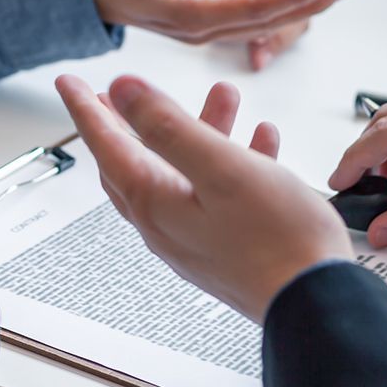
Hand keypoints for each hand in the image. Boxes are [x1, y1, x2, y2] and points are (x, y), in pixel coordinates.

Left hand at [57, 74, 352, 321]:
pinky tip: (261, 142)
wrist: (317, 303)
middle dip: (130, 121)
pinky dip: (230, 159)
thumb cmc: (276, 240)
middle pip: (134, 162)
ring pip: (182, 172)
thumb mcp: (220, 167)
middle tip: (115, 97)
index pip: (106, 145)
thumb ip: (168, 126)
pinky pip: (216, 193)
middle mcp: (165, 224)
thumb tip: (124, 90)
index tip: (69, 83)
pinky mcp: (225, 247)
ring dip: (199, 130)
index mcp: (154, 202)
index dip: (86, 108)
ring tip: (226, 97)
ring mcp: (195, 238)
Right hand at [86, 0, 346, 48]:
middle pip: (265, 21)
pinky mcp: (203, 25)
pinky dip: (277, 10)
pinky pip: (249, 22)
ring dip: (298, 9)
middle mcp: (201, 32)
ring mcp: (203, 32)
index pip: (251, 10)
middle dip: (306, 6)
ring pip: (261, 24)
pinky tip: (297, 0)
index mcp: (189, 19)